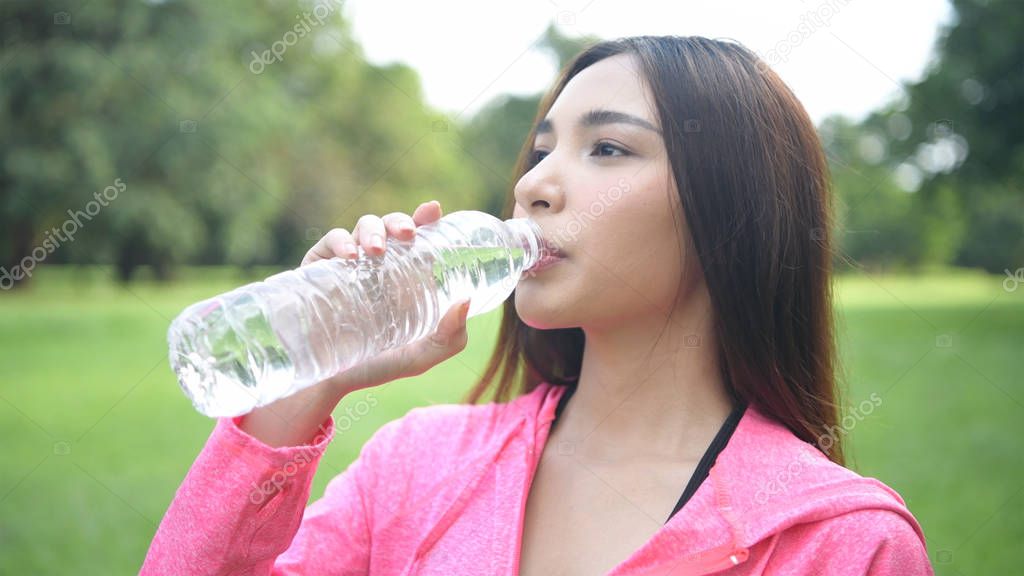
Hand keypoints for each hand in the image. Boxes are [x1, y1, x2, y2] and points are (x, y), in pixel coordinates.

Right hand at [301, 200, 471, 396]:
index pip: (417, 237)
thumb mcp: (422, 355)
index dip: (424, 218)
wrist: (330, 382)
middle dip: (399, 221)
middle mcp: (378, 264)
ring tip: (377, 250)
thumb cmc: (378, 365)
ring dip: (373, 230)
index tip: (433, 211)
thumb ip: (451, 336)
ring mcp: (348, 264)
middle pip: (390, 226)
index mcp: (405, 274)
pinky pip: (329, 243)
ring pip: (362, 228)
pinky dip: (340, 242)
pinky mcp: (318, 268)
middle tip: (407, 234)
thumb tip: (466, 301)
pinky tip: (349, 256)